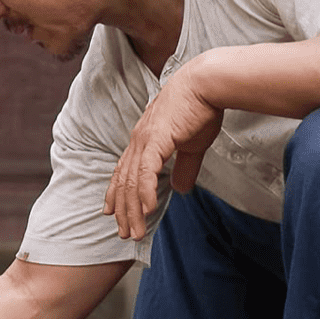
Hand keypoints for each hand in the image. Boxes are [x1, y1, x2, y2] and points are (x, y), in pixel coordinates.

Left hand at [104, 60, 223, 239]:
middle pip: (124, 182)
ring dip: (133, 209)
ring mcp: (145, 140)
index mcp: (144, 140)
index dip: (117, 194)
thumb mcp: (192, 145)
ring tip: (135, 231)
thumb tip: (181, 189)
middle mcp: (138, 141)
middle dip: (123, 210)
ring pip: (133, 182)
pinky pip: (146, 171)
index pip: (124, 173)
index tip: (113, 214)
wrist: (206, 84)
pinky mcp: (157, 139)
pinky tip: (146, 210)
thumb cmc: (200, 109)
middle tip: (124, 234)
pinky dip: (145, 192)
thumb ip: (184, 168)